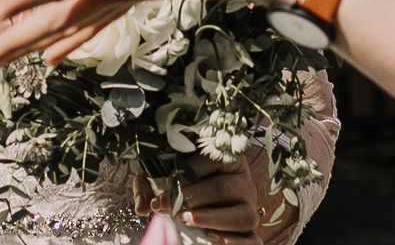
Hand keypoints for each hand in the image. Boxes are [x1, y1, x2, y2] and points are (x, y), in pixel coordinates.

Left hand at [149, 157, 295, 244]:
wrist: (198, 200)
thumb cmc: (182, 185)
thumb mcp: (162, 180)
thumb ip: (148, 188)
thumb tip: (141, 208)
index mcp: (225, 159)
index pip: (210, 159)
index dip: (184, 174)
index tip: (163, 185)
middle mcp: (242, 182)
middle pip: (223, 188)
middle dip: (189, 198)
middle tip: (163, 206)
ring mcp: (249, 207)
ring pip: (244, 215)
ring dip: (212, 219)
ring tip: (185, 220)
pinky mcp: (249, 231)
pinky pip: (253, 240)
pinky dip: (234, 242)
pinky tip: (210, 237)